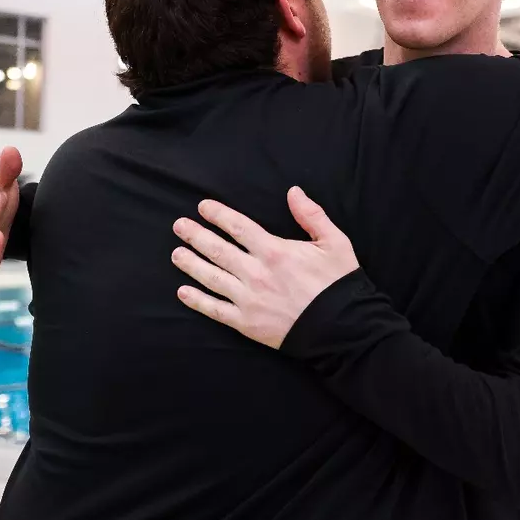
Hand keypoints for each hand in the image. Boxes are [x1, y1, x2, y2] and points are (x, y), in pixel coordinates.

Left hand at [171, 187, 358, 349]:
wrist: (342, 328)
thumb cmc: (338, 284)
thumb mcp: (335, 243)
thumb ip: (312, 215)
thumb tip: (293, 192)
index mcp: (275, 251)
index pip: (238, 226)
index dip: (218, 215)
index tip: (203, 207)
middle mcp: (256, 273)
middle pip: (217, 250)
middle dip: (195, 235)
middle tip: (179, 226)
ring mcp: (248, 299)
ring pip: (211, 277)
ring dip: (191, 264)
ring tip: (176, 254)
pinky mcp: (246, 323)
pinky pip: (215, 310)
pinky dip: (197, 301)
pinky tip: (183, 292)